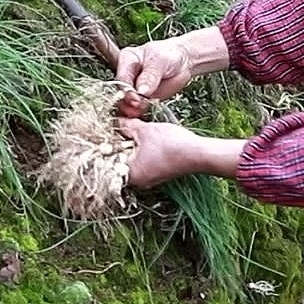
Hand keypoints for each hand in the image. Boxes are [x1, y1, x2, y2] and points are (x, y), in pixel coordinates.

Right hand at [115, 38, 194, 116]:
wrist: (183, 62)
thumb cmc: (170, 54)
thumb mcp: (160, 60)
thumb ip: (150, 75)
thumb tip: (141, 91)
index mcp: (127, 59)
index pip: (121, 77)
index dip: (127, 90)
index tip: (135, 98)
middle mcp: (128, 75)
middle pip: (121, 92)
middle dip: (129, 102)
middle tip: (139, 106)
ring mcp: (134, 88)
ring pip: (127, 103)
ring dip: (134, 110)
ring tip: (144, 109)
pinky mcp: (142, 99)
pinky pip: (138, 109)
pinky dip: (141, 113)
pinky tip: (146, 112)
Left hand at [117, 118, 247, 187]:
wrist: (198, 154)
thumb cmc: (172, 145)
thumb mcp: (145, 131)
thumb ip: (127, 126)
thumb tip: (116, 122)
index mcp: (129, 174)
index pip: (107, 161)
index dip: (105, 144)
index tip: (104, 132)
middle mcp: (137, 181)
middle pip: (118, 161)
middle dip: (118, 144)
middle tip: (118, 129)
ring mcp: (148, 178)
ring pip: (130, 160)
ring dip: (129, 146)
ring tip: (131, 131)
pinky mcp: (157, 174)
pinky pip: (141, 162)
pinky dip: (140, 151)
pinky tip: (143, 138)